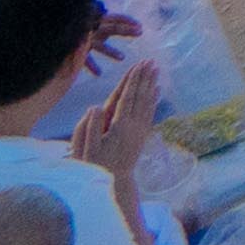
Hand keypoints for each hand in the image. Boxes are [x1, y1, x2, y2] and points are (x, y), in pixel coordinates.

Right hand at [72, 57, 161, 176]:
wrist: (116, 183)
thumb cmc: (96, 166)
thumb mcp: (87, 149)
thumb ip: (90, 128)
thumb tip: (94, 106)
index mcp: (119, 126)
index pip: (127, 97)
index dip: (133, 80)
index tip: (138, 65)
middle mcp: (133, 125)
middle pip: (140, 96)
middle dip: (145, 77)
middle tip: (150, 60)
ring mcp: (140, 130)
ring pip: (148, 102)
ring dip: (151, 84)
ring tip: (156, 70)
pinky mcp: (142, 135)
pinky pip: (150, 113)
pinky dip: (154, 99)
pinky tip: (157, 91)